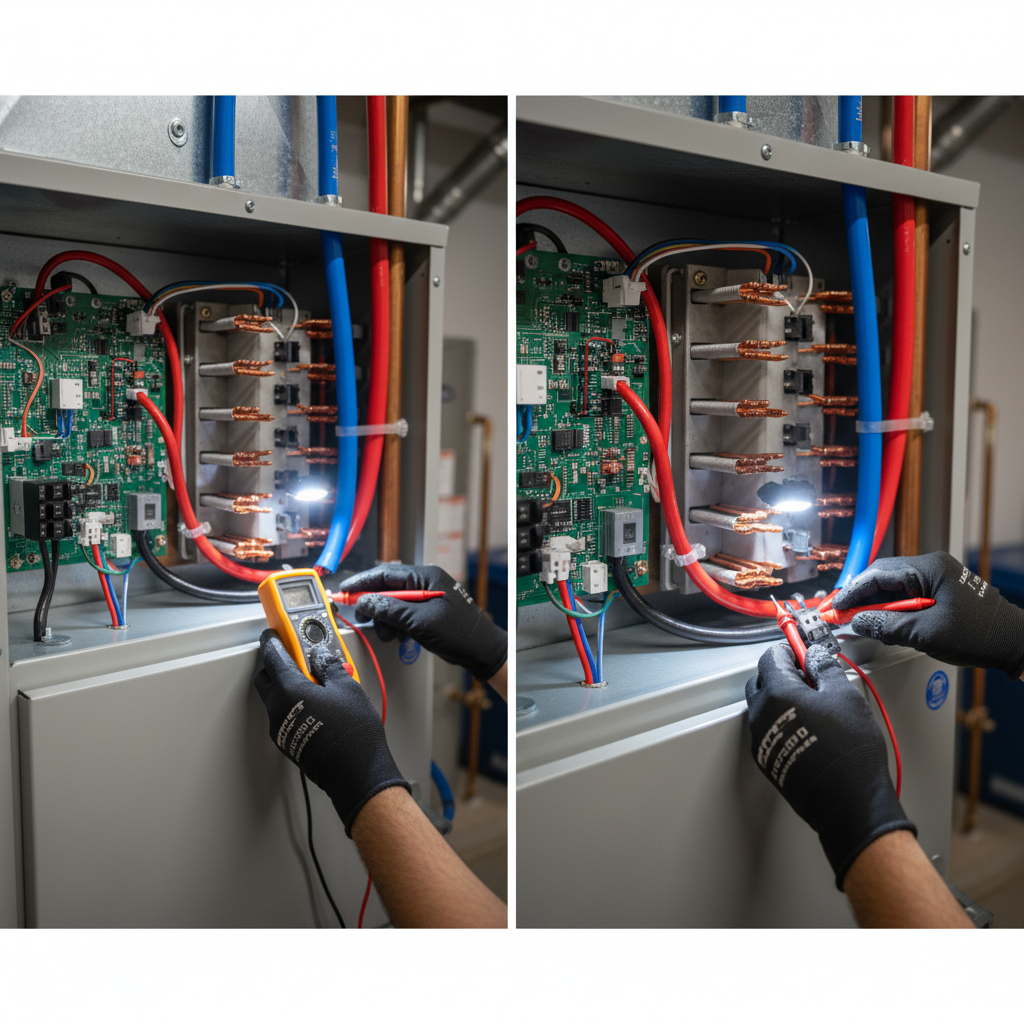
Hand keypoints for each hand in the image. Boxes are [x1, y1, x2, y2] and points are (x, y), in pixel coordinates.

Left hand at [254, 629, 408, 836]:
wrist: (356, 772)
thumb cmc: (352, 733)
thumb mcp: (347, 688)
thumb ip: (330, 667)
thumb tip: (322, 658)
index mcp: (289, 691)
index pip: (273, 658)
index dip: (273, 642)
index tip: (274, 634)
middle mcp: (278, 710)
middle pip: (266, 679)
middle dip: (276, 664)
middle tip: (296, 656)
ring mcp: (280, 729)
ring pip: (275, 698)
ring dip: (287, 685)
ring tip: (314, 680)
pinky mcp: (288, 742)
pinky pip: (284, 714)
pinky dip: (293, 703)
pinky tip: (315, 702)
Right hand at [338, 563, 506, 681]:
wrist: (481, 651)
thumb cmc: (459, 633)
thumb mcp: (419, 621)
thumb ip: (390, 610)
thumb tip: (365, 602)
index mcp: (426, 576)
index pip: (386, 573)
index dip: (362, 582)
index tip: (344, 591)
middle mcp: (426, 583)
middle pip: (388, 588)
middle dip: (374, 605)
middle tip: (362, 618)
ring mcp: (427, 597)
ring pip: (394, 603)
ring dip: (386, 619)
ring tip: (388, 634)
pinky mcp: (428, 612)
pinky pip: (404, 614)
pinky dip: (396, 625)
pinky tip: (400, 636)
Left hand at [745, 643, 914, 889]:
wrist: (848, 803)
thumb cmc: (849, 752)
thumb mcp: (845, 697)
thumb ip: (825, 669)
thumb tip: (816, 655)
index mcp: (777, 694)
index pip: (771, 658)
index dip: (789, 649)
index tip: (803, 649)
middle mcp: (761, 715)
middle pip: (761, 680)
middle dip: (781, 672)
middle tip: (809, 675)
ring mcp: (761, 739)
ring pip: (762, 706)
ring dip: (780, 697)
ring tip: (812, 703)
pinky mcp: (767, 759)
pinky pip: (766, 729)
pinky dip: (780, 720)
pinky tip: (807, 727)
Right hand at [833, 551, 1023, 677]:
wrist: (1015, 644)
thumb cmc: (981, 635)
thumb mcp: (926, 633)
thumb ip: (887, 626)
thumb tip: (858, 623)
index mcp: (929, 568)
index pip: (878, 574)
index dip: (852, 592)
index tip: (835, 607)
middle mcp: (932, 567)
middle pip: (883, 577)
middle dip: (859, 596)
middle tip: (840, 614)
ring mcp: (937, 578)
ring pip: (893, 586)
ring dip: (874, 604)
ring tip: (856, 620)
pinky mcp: (940, 590)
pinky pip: (906, 595)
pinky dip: (890, 608)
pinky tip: (880, 621)